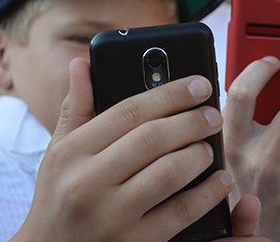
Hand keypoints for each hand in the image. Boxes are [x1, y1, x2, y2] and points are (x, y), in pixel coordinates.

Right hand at [12, 57, 235, 241]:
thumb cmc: (59, 197)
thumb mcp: (59, 152)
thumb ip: (77, 108)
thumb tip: (81, 62)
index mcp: (72, 152)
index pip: (128, 110)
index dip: (169, 93)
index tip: (199, 84)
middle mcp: (88, 182)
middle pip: (152, 138)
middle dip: (191, 121)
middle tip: (213, 114)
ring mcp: (112, 216)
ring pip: (169, 173)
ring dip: (199, 154)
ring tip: (209, 145)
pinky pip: (181, 213)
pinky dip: (207, 193)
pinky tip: (220, 180)